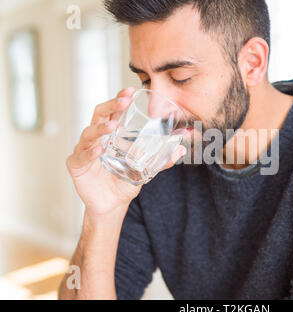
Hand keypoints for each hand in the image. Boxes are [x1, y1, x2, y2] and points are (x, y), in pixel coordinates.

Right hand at [66, 87, 187, 217]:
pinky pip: (81, 156)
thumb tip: (181, 150)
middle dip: (111, 106)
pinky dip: (90, 152)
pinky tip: (99, 149)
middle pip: (99, 115)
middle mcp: (96, 138)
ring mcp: (84, 150)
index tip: (131, 90)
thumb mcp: (146, 169)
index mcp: (111, 134)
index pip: (113, 111)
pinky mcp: (76, 165)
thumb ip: (162, 160)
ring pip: (88, 133)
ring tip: (112, 127)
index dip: (120, 99)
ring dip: (101, 129)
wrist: (113, 204)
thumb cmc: (125, 181)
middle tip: (124, 101)